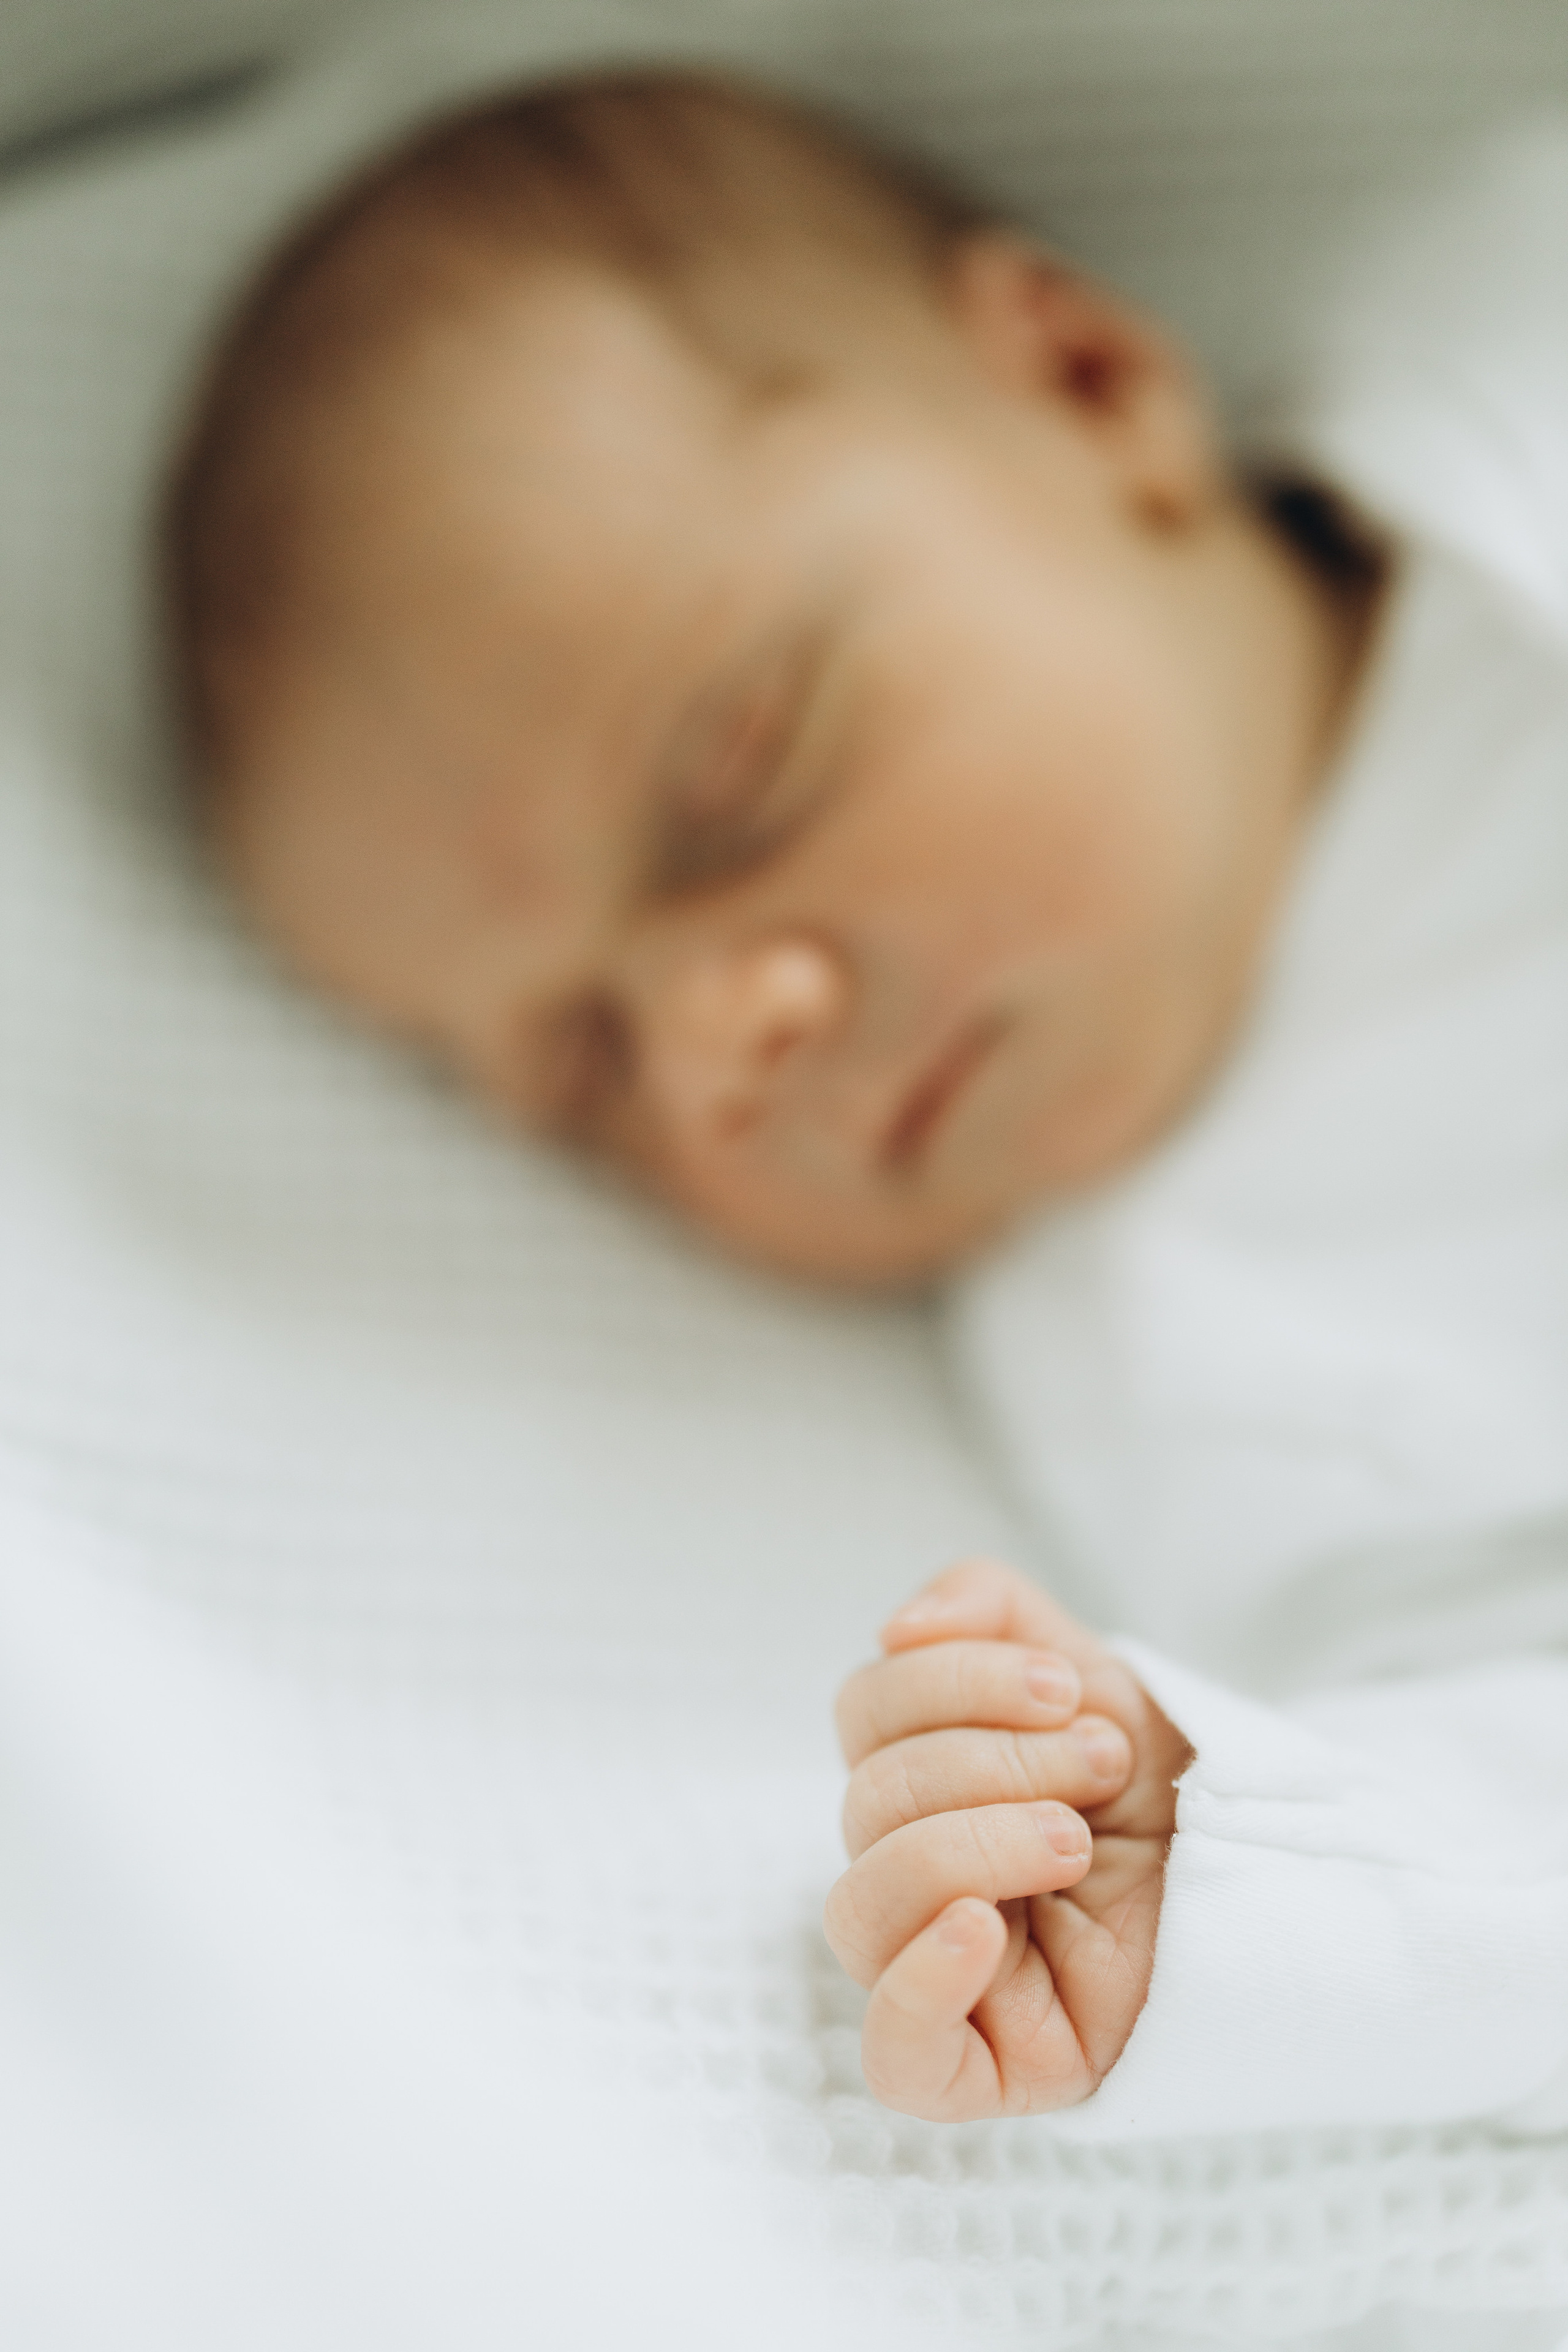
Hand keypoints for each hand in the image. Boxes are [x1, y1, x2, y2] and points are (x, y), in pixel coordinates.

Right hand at [824, 1557, 1189, 2119]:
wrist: (1279, 1882)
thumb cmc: (1170, 1789)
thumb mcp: (1089, 1671)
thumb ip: (989, 1607)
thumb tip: (898, 1627)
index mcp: (918, 1780)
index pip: (865, 1712)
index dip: (954, 1682)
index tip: (1066, 1692)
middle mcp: (909, 1872)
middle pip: (868, 1802)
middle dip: (994, 1764)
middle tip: (1102, 1765)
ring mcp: (937, 1973)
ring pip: (861, 1912)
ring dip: (972, 1850)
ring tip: (1077, 1843)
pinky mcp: (984, 2066)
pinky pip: (894, 2053)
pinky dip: (919, 1986)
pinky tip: (979, 1934)